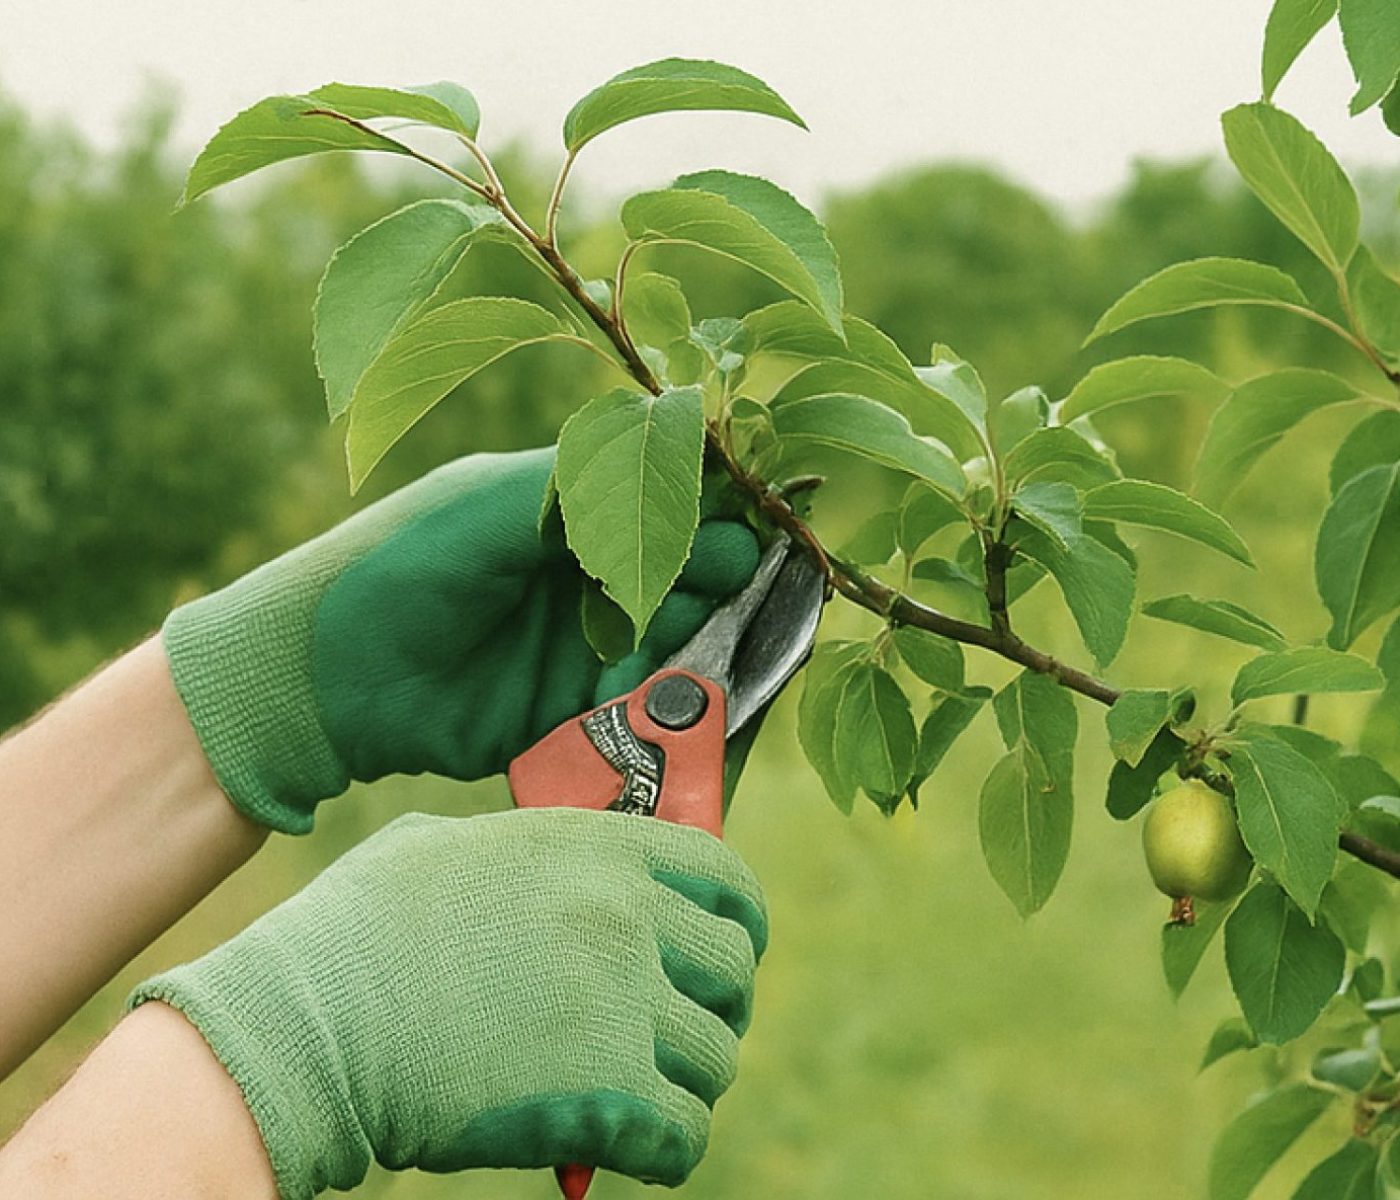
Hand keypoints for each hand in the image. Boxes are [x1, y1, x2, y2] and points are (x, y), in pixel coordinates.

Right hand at [129, 808, 767, 1196]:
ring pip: (718, 1058)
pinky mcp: (607, 1096)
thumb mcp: (447, 849)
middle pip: (735, 970)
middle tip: (677, 1029)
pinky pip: (687, 1135)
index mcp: (596, 849)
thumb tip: (561, 871)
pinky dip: (667, 1149)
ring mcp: (623, 1005)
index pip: (726, 877)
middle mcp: (626, 917)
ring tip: (643, 1091)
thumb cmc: (358, 935)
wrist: (306, 1030)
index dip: (739, 919)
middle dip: (715, 1004)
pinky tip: (629, 1147)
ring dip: (687, 1081)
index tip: (728, 948)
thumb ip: (527, 850)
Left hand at [164, 447, 758, 831]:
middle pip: (685, 573)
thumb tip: (687, 464)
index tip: (749, 531)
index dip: (711, 510)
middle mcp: (586, 571)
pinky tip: (669, 705)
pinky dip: (662, 708)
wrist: (322, 683)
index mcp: (567, 504)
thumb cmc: (397, 570)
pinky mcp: (571, 710)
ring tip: (704, 657)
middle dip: (718, 585)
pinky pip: (639, 708)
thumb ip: (579, 488)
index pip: (665, 493)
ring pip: (674, 642)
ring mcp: (581, 643)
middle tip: (741, 598)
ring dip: (697, 650)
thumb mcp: (485, 512)